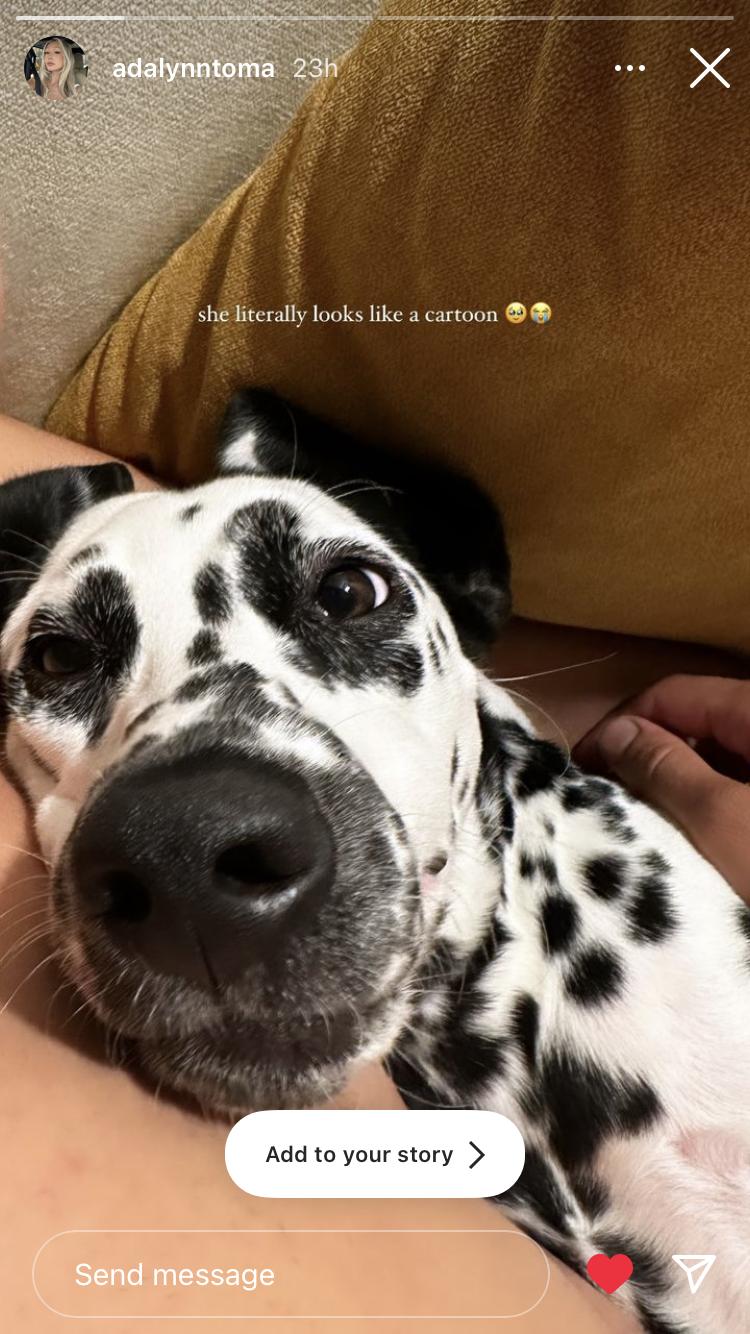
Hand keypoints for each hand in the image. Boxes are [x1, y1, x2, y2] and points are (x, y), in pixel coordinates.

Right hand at [574, 675, 749, 904]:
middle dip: (643, 761)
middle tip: (603, 805)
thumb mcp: (718, 818)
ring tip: (637, 831)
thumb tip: (616, 733)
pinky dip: (705, 813)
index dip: (619, 725)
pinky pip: (736, 794)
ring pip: (714, 764)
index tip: (580, 771)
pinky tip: (684, 848)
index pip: (672, 694)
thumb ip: (663, 767)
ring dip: (672, 791)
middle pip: (694, 727)